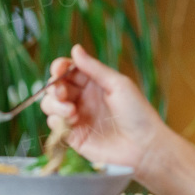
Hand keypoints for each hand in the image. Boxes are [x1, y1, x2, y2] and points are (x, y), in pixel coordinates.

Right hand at [40, 45, 167, 175]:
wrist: (144, 146)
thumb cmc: (137, 112)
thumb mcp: (117, 84)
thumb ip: (94, 69)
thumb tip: (75, 48)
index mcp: (92, 82)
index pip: (67, 70)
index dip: (58, 68)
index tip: (58, 70)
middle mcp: (81, 98)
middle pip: (55, 87)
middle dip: (54, 88)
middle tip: (63, 94)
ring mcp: (76, 117)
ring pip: (50, 105)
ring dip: (54, 105)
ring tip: (71, 111)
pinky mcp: (73, 136)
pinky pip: (54, 125)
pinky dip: (56, 121)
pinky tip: (72, 121)